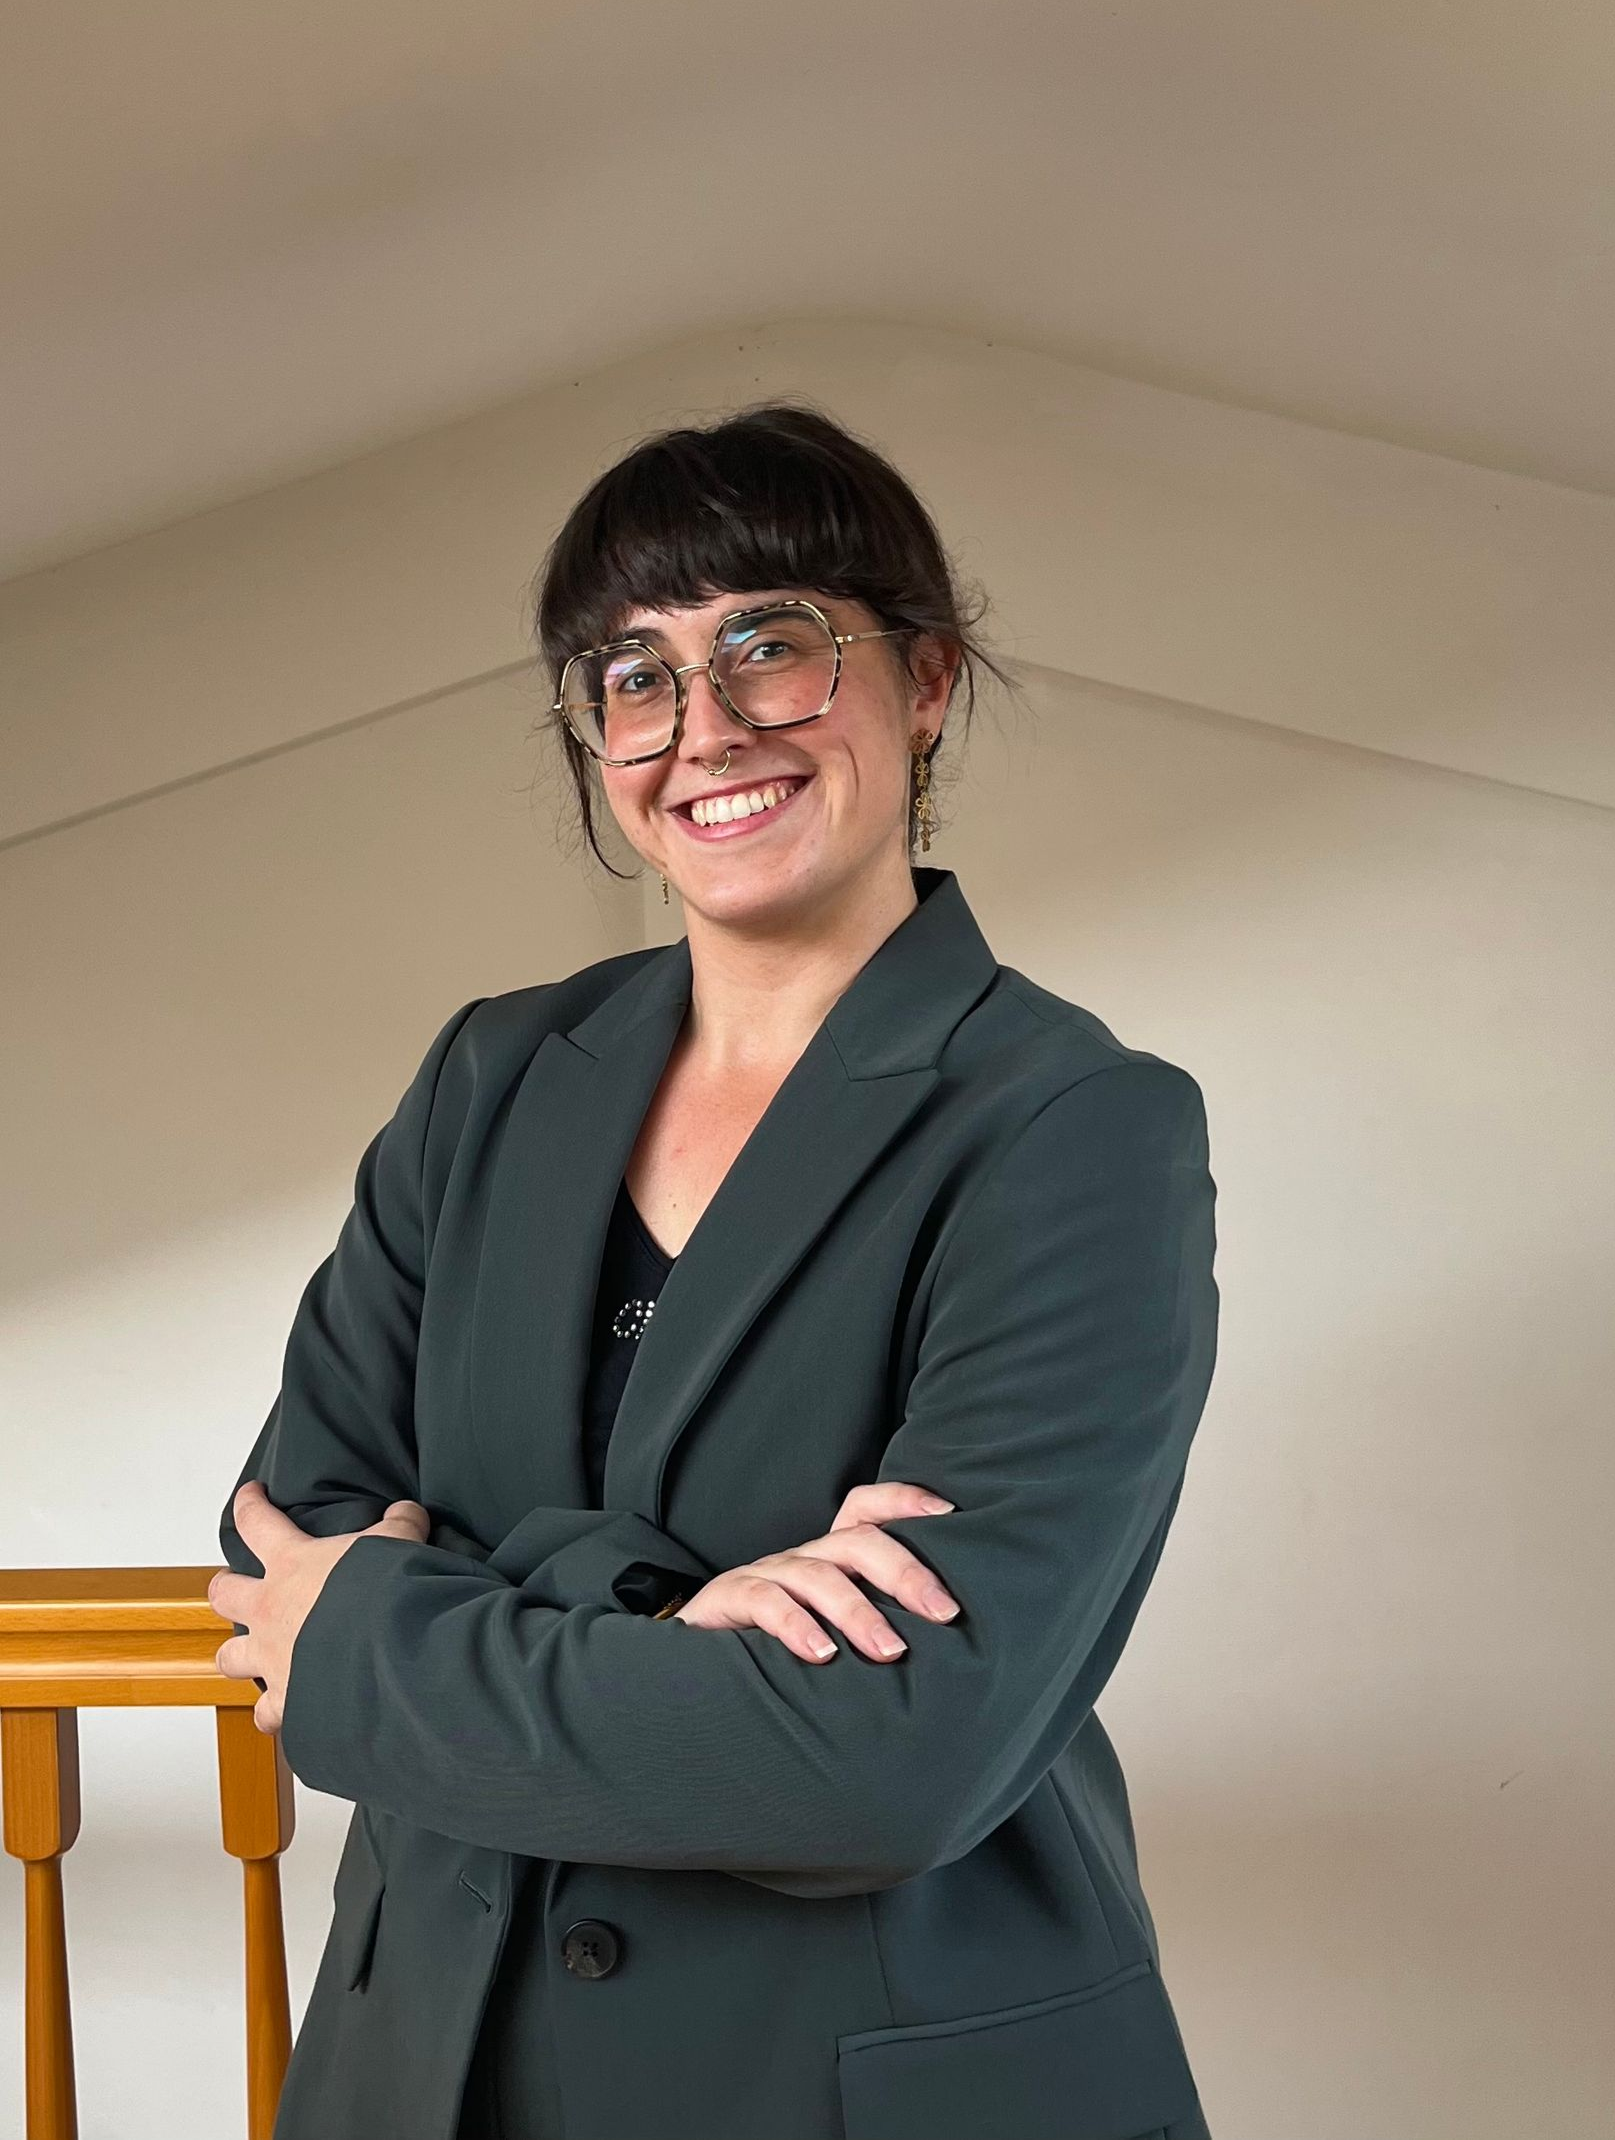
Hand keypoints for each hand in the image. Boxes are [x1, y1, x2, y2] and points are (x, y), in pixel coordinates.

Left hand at [208, 1480, 430, 1733]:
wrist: (388, 1653)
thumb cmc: (385, 1594)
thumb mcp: (398, 1541)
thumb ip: (400, 1523)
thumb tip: (407, 1511)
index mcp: (292, 1564)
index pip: (256, 1522)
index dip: (249, 1504)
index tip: (249, 1495)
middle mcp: (270, 1611)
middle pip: (223, 1594)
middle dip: (226, 1587)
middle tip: (234, 1584)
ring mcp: (272, 1658)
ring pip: (229, 1658)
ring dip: (237, 1655)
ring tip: (249, 1656)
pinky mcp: (287, 1700)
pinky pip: (268, 1714)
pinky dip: (275, 1713)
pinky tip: (286, 1711)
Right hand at [669, 1481, 959, 1662]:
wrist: (698, 1669)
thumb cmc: (776, 1651)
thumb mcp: (831, 1632)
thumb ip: (875, 1626)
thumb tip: (942, 1640)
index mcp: (830, 1559)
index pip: (865, 1510)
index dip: (904, 1500)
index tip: (948, 1512)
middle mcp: (802, 1558)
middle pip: (857, 1542)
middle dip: (904, 1572)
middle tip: (943, 1612)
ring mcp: (766, 1574)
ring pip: (818, 1575)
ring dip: (857, 1612)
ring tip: (890, 1650)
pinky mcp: (729, 1598)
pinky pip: (765, 1602)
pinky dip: (796, 1625)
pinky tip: (821, 1654)